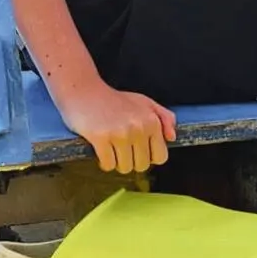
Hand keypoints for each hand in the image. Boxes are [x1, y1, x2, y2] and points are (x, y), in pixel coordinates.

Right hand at [62, 81, 176, 175]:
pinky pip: (108, 165)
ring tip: (111, 147)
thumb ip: (164, 117)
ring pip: (125, 168)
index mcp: (152, 121)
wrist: (83, 89)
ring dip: (116, 162)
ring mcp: (119, 133)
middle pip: (141, 165)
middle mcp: (138, 127)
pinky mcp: (100, 137)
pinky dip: (103, 162)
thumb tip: (172, 138)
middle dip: (131, 160)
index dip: (148, 156)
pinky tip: (100, 148)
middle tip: (121, 147)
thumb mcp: (144, 102)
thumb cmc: (113, 99)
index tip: (137, 149)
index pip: (160, 157)